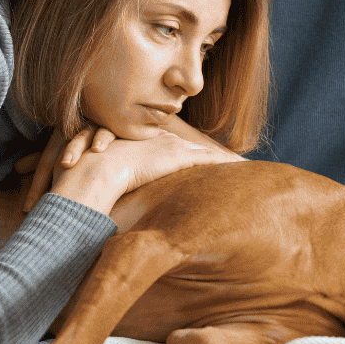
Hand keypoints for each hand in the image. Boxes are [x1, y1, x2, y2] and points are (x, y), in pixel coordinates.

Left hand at [17, 124, 116, 212]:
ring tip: (66, 163)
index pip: (45, 163)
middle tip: (37, 190)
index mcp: (61, 139)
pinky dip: (101, 138)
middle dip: (47, 168)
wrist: (128, 135)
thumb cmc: (96, 146)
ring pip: (81, 135)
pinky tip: (97, 149)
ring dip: (73, 147)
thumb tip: (16, 168)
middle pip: (58, 147)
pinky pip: (106, 129)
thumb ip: (44, 161)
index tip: (27, 208)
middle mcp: (75, 130)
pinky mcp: (114, 124)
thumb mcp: (69, 154)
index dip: (36, 185)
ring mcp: (94, 125)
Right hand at [108, 130, 241, 194]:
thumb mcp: (115, 174)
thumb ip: (124, 181)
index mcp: (152, 143)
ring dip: (222, 161)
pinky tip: (239, 166)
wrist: (103, 167)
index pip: (177, 148)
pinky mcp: (180, 157)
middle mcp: (166, 141)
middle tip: (231, 162)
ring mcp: (174, 147)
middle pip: (195, 148)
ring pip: (206, 153)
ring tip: (241, 165)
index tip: (203, 160)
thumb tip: (121, 202)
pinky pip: (209, 159)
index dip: (191, 154)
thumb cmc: (102, 173)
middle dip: (211, 155)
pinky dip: (224, 163)